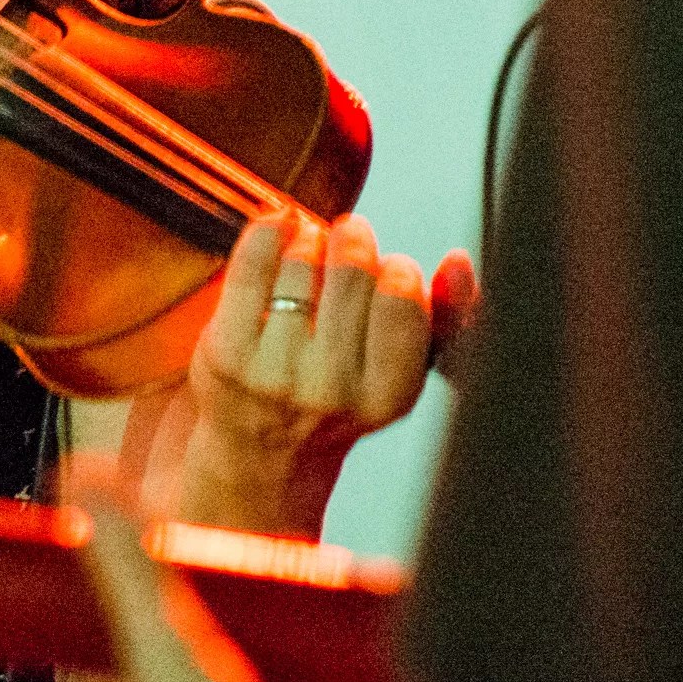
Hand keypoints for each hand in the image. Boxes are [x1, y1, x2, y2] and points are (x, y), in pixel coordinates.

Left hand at [167, 212, 473, 530]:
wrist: (264, 451)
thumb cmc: (344, 396)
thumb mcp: (404, 370)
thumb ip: (447, 316)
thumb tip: (457, 261)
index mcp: (386, 396)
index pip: (403, 300)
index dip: (397, 269)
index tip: (387, 270)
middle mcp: (328, 390)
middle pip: (352, 271)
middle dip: (354, 240)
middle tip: (350, 237)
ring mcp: (272, 371)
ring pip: (301, 261)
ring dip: (311, 239)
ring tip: (311, 249)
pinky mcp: (225, 352)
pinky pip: (252, 264)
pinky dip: (270, 231)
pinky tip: (280, 230)